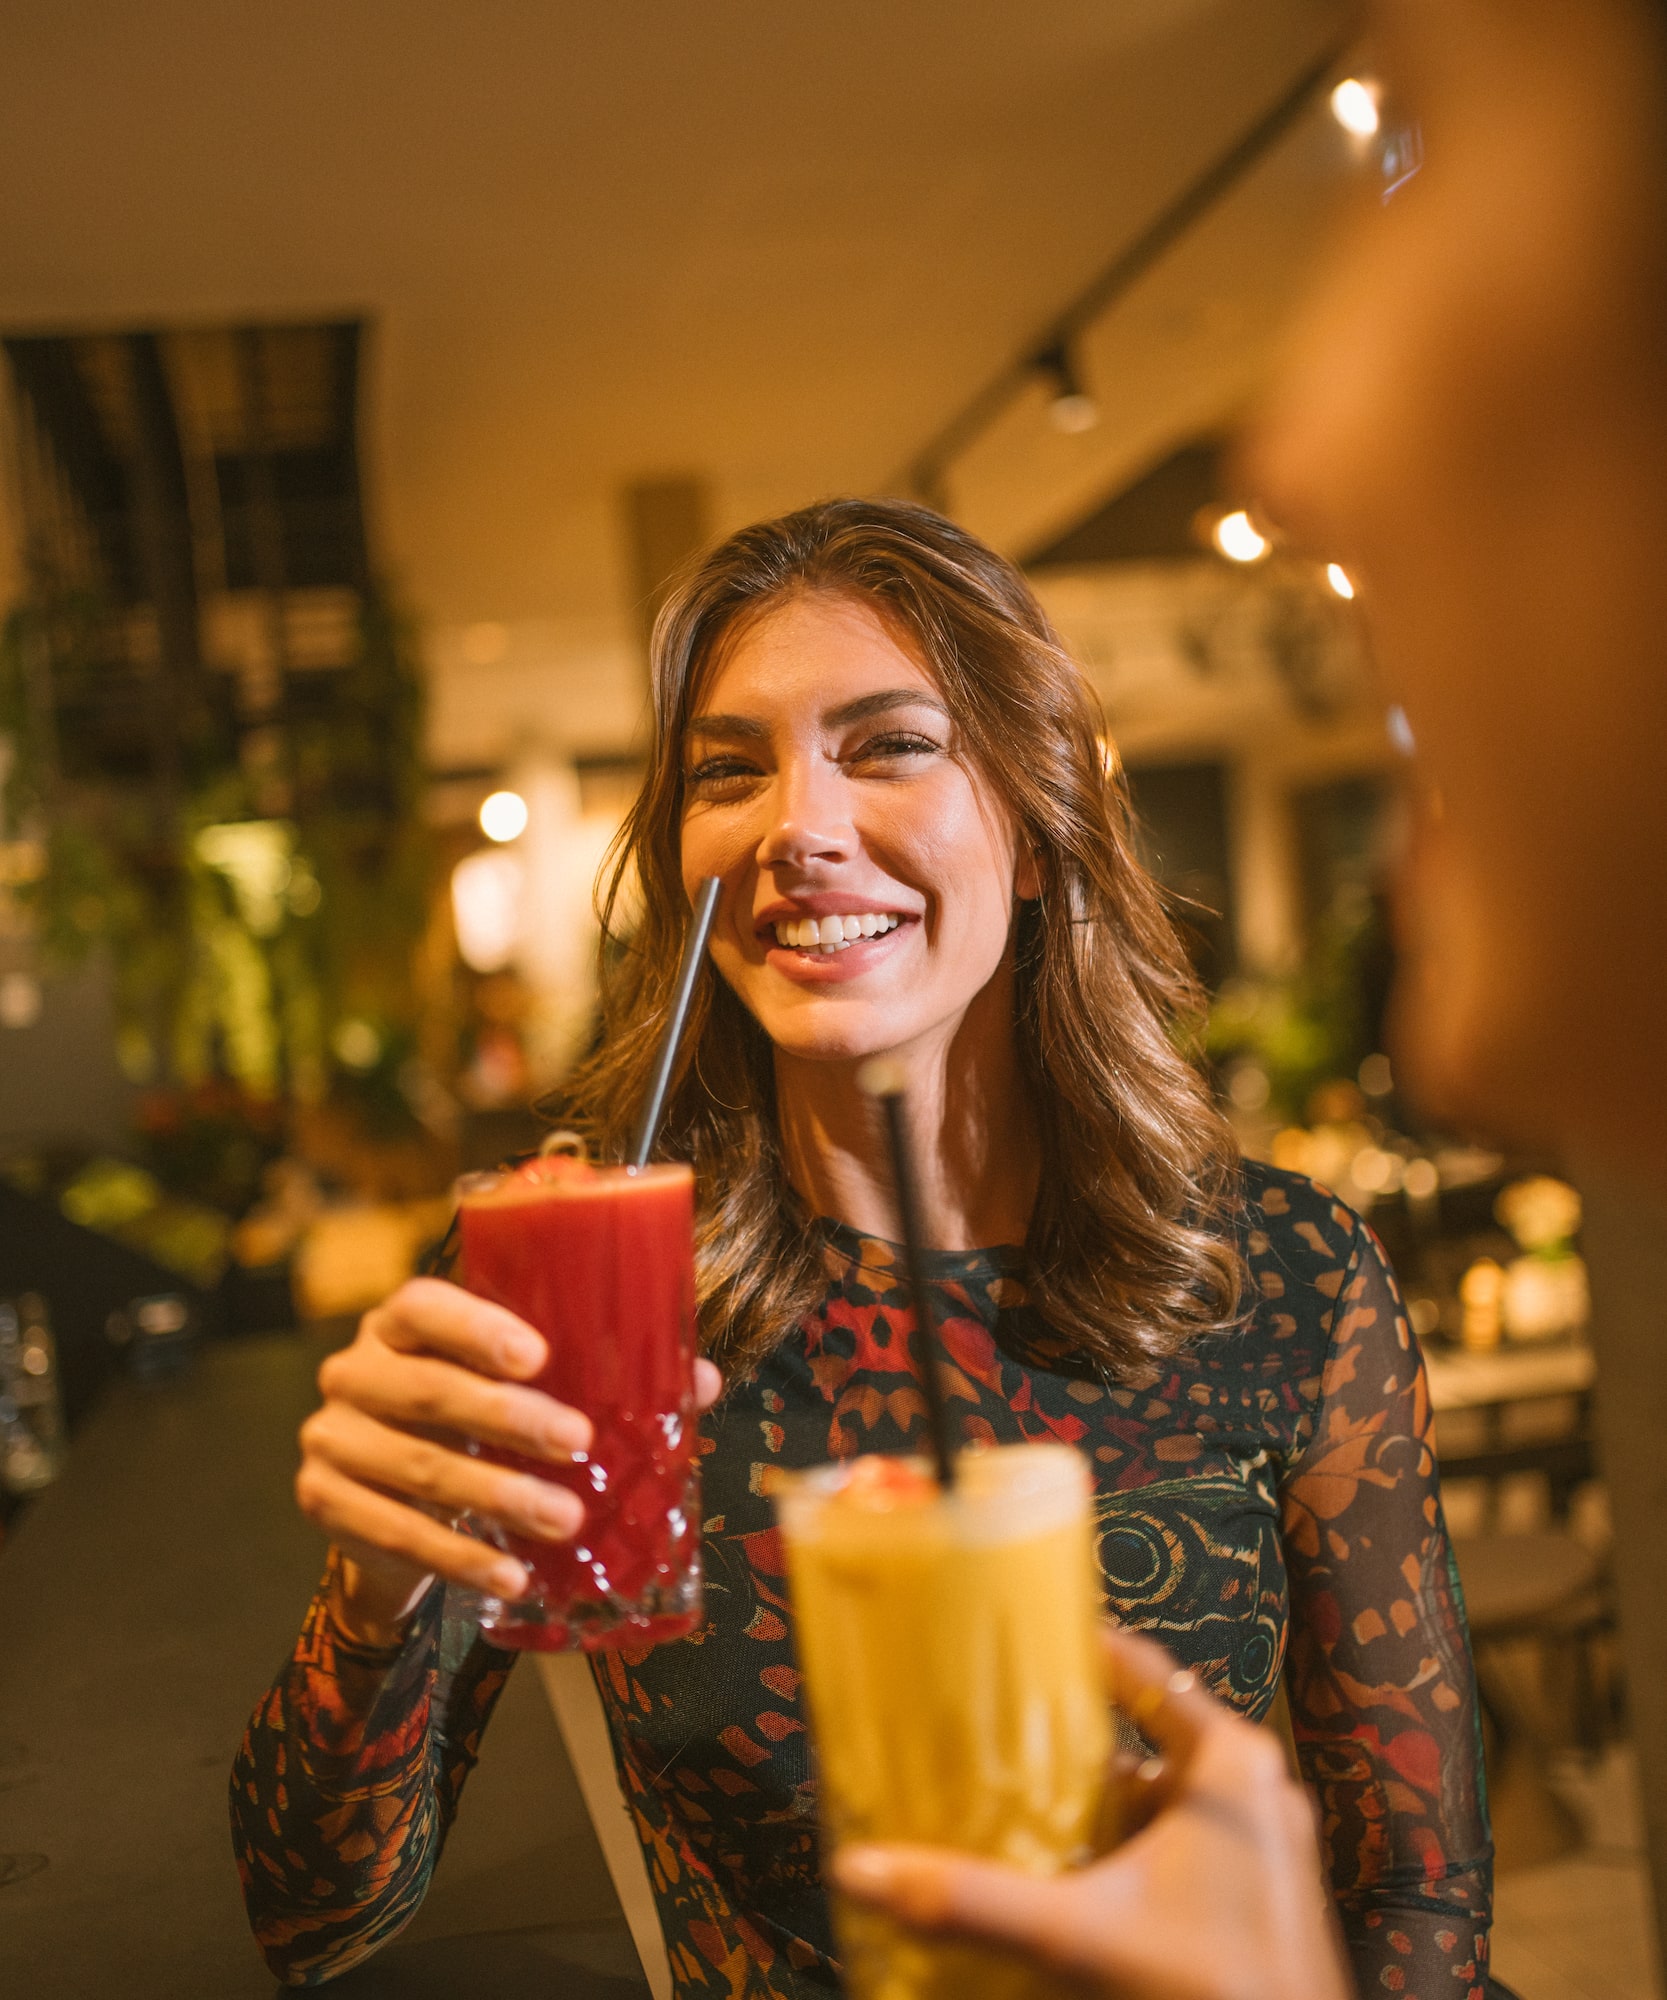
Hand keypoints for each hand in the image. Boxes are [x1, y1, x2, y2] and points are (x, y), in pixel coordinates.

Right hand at [296, 1277, 722, 1643]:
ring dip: (496, 1496)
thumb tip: (698, 1381)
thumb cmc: (476, 1422)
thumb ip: (599, 1375)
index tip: (539, 1355)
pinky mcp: (324, 1503)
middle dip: (507, 1417)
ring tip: (565, 1520)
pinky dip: (460, 1555)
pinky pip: (396, 1532)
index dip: (476, 1326)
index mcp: (400, 1323)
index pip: (422, 1305)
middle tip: (578, 1441)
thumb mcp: (523, 1390)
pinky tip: (511, 1573)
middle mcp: (354, 1370)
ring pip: (417, 1466)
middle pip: (427, 1388)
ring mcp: (332, 1437)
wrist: (391, 1503)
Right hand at [832, 1627, 1351, 1999]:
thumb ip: (971, 1901)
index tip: (1009, 1640)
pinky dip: (1123, 1858)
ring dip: (1094, 1812)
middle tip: (989, 1742)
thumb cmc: (1210, 1992)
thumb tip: (860, 1869)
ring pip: (1158, 1803)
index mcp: (1231, 1764)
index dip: (1074, 1650)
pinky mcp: (1261, 1901)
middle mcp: (1256, 1791)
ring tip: (1016, 1813)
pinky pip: (1178, 1852)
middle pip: (1142, 1740)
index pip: (1142, 1669)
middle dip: (1067, 1749)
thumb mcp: (1079, 1936)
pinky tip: (1069, 1883)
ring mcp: (1265, 1848)